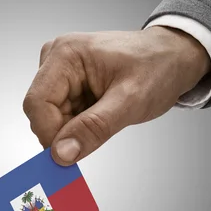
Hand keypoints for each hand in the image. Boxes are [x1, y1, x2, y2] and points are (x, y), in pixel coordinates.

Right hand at [22, 27, 210, 165]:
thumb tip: (61, 154)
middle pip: (41, 112)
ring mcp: (60, 71)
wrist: (174, 57)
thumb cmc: (158, 67)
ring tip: (106, 118)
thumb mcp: (130, 101)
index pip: (37, 103)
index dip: (49, 134)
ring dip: (74, 129)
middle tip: (98, 134)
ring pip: (50, 118)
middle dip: (65, 132)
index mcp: (66, 54)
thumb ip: (94, 128)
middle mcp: (56, 59)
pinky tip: (101, 116)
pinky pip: (61, 116)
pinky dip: (78, 125)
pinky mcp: (67, 84)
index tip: (69, 156)